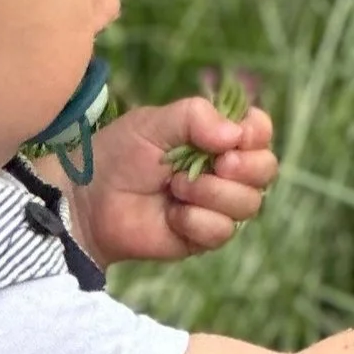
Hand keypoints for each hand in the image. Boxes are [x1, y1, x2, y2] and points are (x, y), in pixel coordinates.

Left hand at [71, 97, 278, 263]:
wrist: (88, 199)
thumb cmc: (119, 154)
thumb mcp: (154, 122)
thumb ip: (196, 116)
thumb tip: (236, 135)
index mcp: (215, 138)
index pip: (260, 132)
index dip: (257, 132)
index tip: (238, 134)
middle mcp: (223, 171)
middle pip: (266, 170)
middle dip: (245, 167)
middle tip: (217, 163)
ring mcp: (215, 206)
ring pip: (249, 204)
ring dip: (213, 193)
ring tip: (176, 187)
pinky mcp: (202, 237)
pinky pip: (222, 231)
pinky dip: (196, 220)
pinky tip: (171, 214)